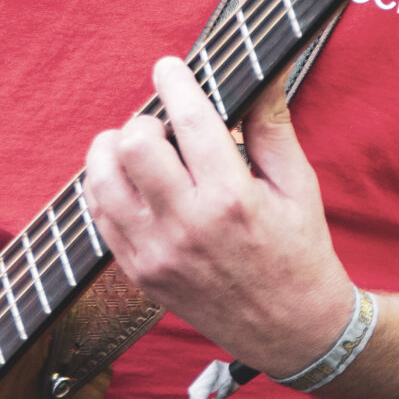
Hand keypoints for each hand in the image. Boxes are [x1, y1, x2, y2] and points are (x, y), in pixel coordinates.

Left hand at [83, 57, 358, 377]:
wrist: (292, 331)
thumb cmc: (300, 253)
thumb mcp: (298, 185)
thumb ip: (272, 124)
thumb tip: (267, 70)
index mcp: (232, 198)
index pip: (188, 120)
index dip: (174, 80)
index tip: (169, 66)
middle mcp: (188, 226)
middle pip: (132, 146)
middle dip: (144, 120)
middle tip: (163, 125)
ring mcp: (157, 254)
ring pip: (101, 180)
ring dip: (113, 153)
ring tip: (139, 151)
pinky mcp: (140, 274)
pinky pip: (98, 217)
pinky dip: (106, 189)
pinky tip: (131, 183)